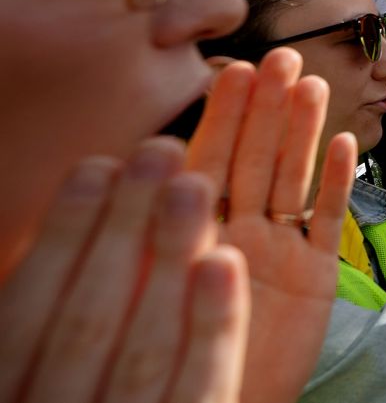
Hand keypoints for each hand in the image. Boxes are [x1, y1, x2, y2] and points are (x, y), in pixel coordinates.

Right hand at [0, 139, 249, 402]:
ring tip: (195, 182)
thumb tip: (70, 220)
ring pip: (148, 345)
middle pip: (91, 315)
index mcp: (11, 393)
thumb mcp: (49, 360)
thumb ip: (48, 313)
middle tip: (161, 146)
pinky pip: (204, 382)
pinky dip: (215, 321)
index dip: (62, 236)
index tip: (96, 166)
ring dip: (171, 257)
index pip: (27, 313)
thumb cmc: (84, 395)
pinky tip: (226, 260)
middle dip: (124, 226)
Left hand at [185, 50, 356, 402]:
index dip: (222, 116)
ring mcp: (280, 253)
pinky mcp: (318, 279)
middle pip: (254, 160)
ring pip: (292, 181)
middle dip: (267, 108)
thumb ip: (166, 229)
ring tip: (314, 84)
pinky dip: (337, 185)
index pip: (206, 162)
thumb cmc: (177, 359)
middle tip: (283, 56)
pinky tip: (345, 145)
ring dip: (304, 131)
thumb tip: (155, 160)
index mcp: (194, 233)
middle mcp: (238, 234)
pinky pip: (327, 224)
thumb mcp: (159, 288)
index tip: (234, 68)